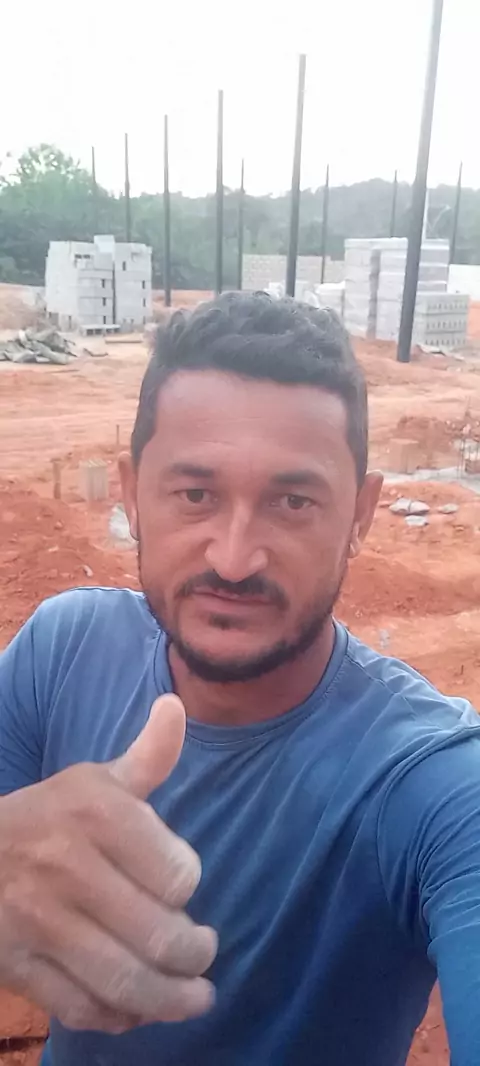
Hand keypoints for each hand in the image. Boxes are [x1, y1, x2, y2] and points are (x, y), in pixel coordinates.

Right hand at [0, 695, 216, 1032]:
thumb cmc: (50, 817)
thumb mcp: (95, 781)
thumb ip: (148, 757)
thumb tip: (176, 707)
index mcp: (95, 813)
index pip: (178, 873)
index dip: (189, 888)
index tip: (184, 890)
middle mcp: (66, 865)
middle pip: (160, 935)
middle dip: (195, 954)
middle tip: (203, 956)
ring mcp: (38, 920)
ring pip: (125, 981)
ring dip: (171, 1000)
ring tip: (194, 998)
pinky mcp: (16, 965)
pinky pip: (80, 1007)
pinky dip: (117, 1017)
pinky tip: (135, 1009)